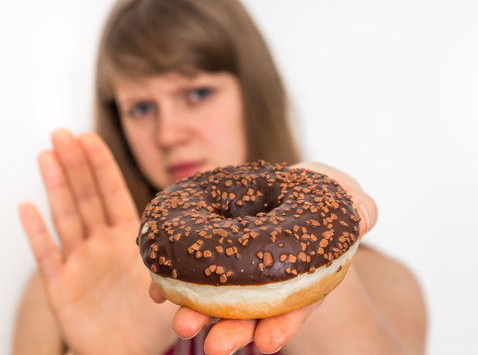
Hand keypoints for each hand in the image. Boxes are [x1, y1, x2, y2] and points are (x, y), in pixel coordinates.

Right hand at [19, 129, 176, 354]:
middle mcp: (102, 245)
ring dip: (56, 187)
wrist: (128, 354)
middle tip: (62, 134)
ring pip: (66, 217)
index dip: (101, 165)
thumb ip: (176, 253)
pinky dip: (36, 233)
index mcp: (129, 239)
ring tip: (47, 155)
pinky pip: (47, 256)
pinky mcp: (61, 287)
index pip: (113, 194)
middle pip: (86, 197)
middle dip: (75, 164)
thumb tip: (193, 226)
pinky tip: (27, 207)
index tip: (89, 137)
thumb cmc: (151, 322)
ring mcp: (80, 263)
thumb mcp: (173, 285)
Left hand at [149, 162, 377, 354]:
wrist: (287, 184)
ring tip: (182, 325)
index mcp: (301, 270)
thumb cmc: (318, 191)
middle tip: (213, 345)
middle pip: (254, 309)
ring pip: (219, 297)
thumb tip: (364, 216)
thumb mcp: (343, 194)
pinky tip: (158, 290)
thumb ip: (356, 207)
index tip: (267, 344)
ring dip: (201, 313)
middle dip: (235, 330)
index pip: (295, 302)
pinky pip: (191, 270)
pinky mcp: (210, 252)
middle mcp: (269, 275)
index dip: (283, 324)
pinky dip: (175, 283)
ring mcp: (239, 266)